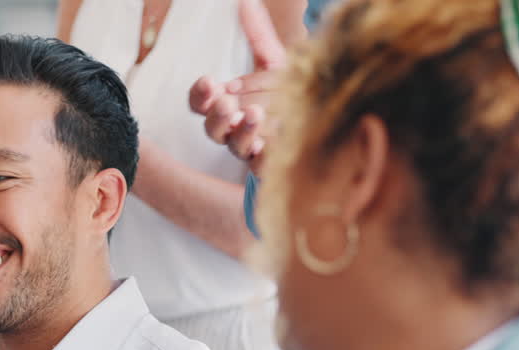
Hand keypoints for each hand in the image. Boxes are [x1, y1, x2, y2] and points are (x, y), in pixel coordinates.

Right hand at [189, 0, 292, 172]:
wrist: (317, 118)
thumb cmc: (286, 89)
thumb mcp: (273, 60)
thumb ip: (257, 34)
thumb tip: (246, 1)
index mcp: (226, 103)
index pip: (200, 102)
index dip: (200, 95)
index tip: (209, 81)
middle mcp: (233, 127)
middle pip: (212, 127)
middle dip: (217, 115)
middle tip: (226, 103)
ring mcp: (251, 147)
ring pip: (235, 146)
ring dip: (240, 132)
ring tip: (255, 115)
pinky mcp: (271, 163)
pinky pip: (262, 164)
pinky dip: (264, 155)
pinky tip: (271, 143)